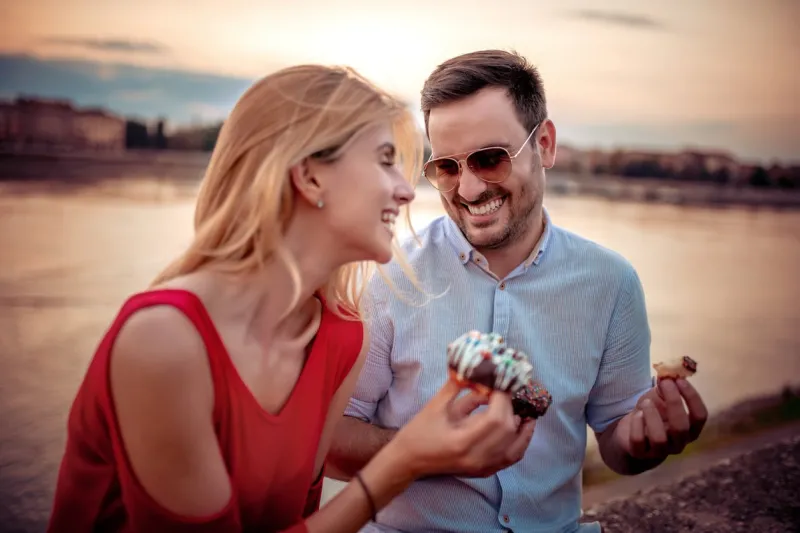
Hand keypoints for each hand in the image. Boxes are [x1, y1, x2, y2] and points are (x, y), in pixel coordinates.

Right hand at [393, 379, 535, 478]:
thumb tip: (481, 371)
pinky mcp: (484, 471)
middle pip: (507, 431)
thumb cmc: (419, 431)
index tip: (501, 381)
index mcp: (461, 441)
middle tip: (506, 391)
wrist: (408, 460)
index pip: (495, 419)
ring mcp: (481, 467)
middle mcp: (475, 458)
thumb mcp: (436, 404)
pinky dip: (520, 442)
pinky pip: (511, 458)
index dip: (502, 398)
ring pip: (515, 447)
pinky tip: (521, 428)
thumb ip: (460, 386)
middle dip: (510, 407)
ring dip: (522, 426)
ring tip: (523, 408)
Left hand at [624, 378, 707, 459]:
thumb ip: (667, 388)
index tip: (679, 380)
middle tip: (664, 384)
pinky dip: (636, 424)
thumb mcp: (660, 398)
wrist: (630, 433)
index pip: (700, 417)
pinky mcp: (638, 453)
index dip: (692, 397)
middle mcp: (678, 443)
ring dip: (652, 415)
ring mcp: (658, 451)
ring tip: (646, 402)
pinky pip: (638, 440)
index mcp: (690, 430)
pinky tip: (636, 414)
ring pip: (659, 438)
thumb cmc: (652, 414)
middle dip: (673, 402)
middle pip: (681, 427)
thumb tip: (669, 373)